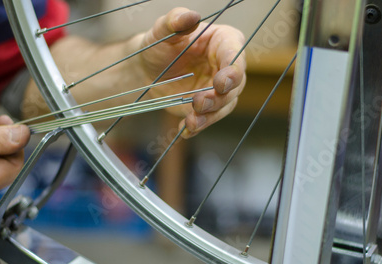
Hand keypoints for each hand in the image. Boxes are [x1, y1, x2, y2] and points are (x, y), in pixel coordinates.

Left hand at [132, 7, 245, 137]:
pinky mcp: (207, 108)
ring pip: (224, 106)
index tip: (221, 82)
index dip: (232, 70)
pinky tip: (185, 130)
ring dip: (209, 116)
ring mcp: (218, 90)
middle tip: (199, 102)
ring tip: (191, 121)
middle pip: (235, 86)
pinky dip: (197, 127)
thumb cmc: (159, 46)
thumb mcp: (162, 30)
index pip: (235, 55)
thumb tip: (191, 16)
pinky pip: (208, 119)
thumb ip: (175, 20)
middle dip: (219, 97)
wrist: (146, 71)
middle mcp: (226, 67)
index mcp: (224, 42)